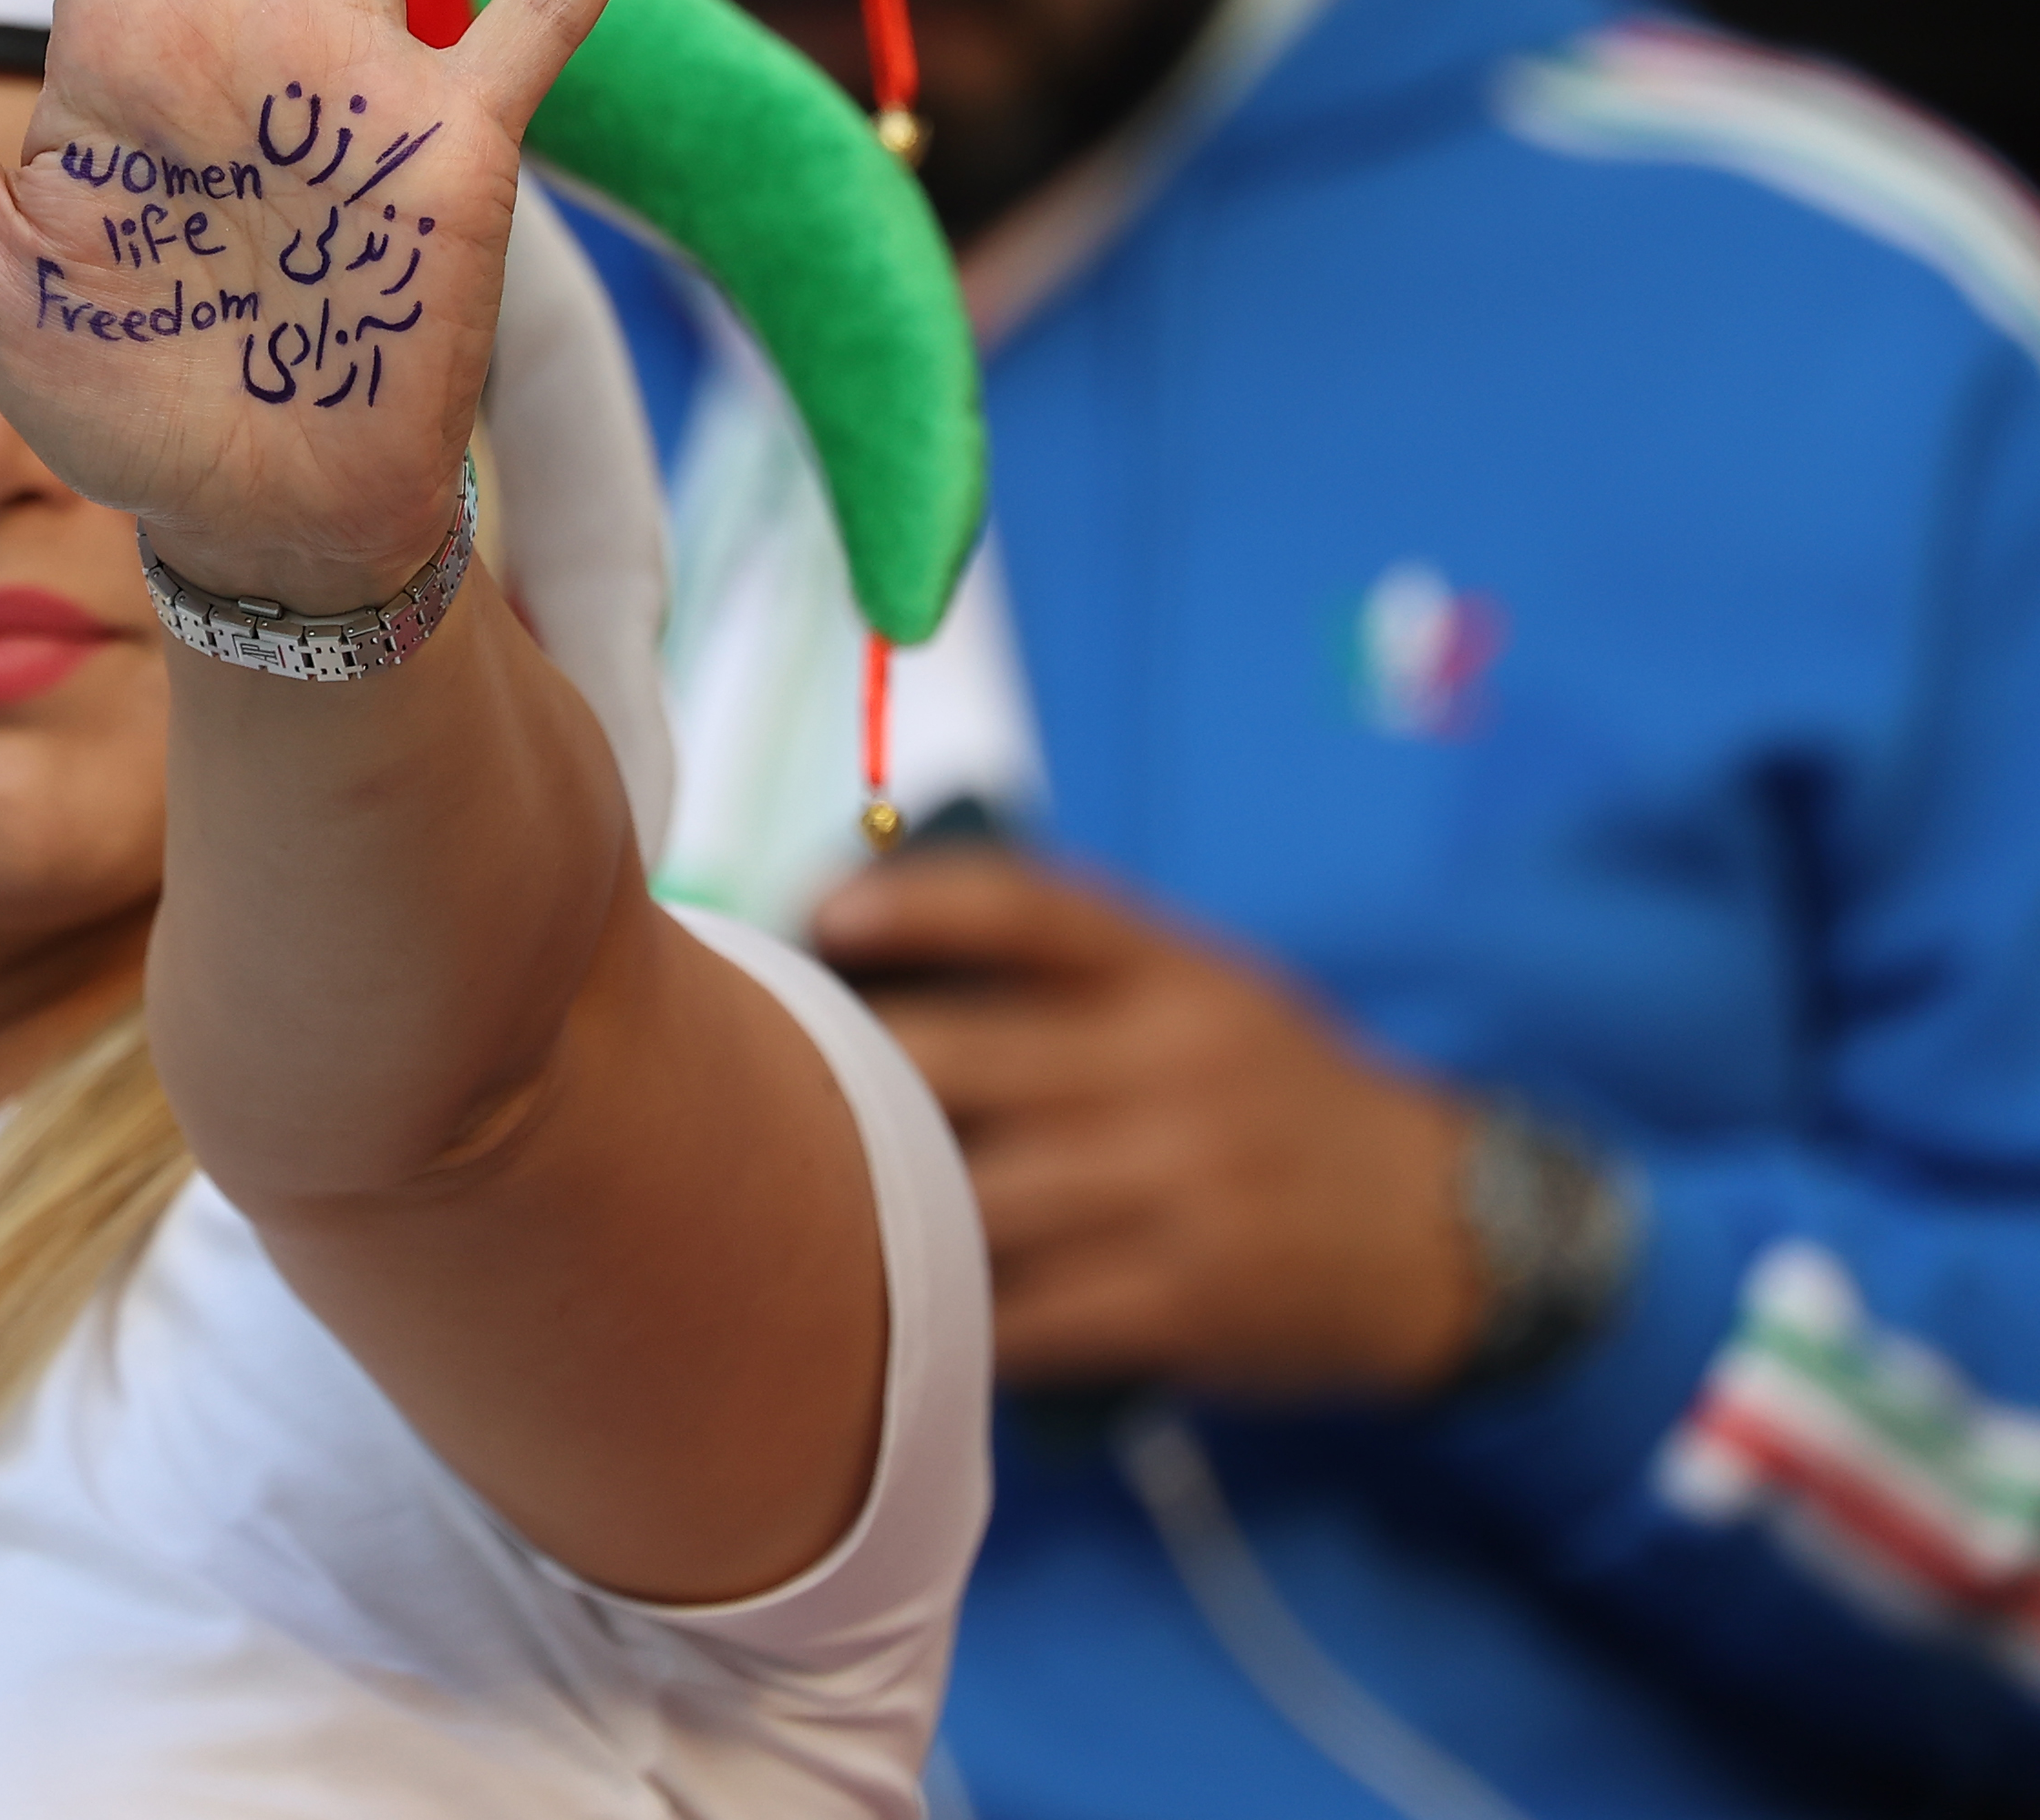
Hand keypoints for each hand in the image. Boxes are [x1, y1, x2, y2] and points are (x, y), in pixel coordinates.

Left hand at [812, 851, 1481, 1397]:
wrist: (1453, 1230)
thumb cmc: (1280, 1098)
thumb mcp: (1207, 995)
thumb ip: (1073, 964)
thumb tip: (873, 925)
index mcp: (1172, 975)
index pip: (1019, 906)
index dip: (902, 903)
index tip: (818, 917)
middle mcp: (1169, 1068)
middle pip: (956, 1056)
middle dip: (846, 1075)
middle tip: (767, 1089)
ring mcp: (1176, 1188)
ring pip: (971, 1197)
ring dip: (881, 1209)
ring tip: (807, 1211)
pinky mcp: (1181, 1301)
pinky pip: (1022, 1315)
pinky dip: (949, 1317)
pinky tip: (898, 1314)